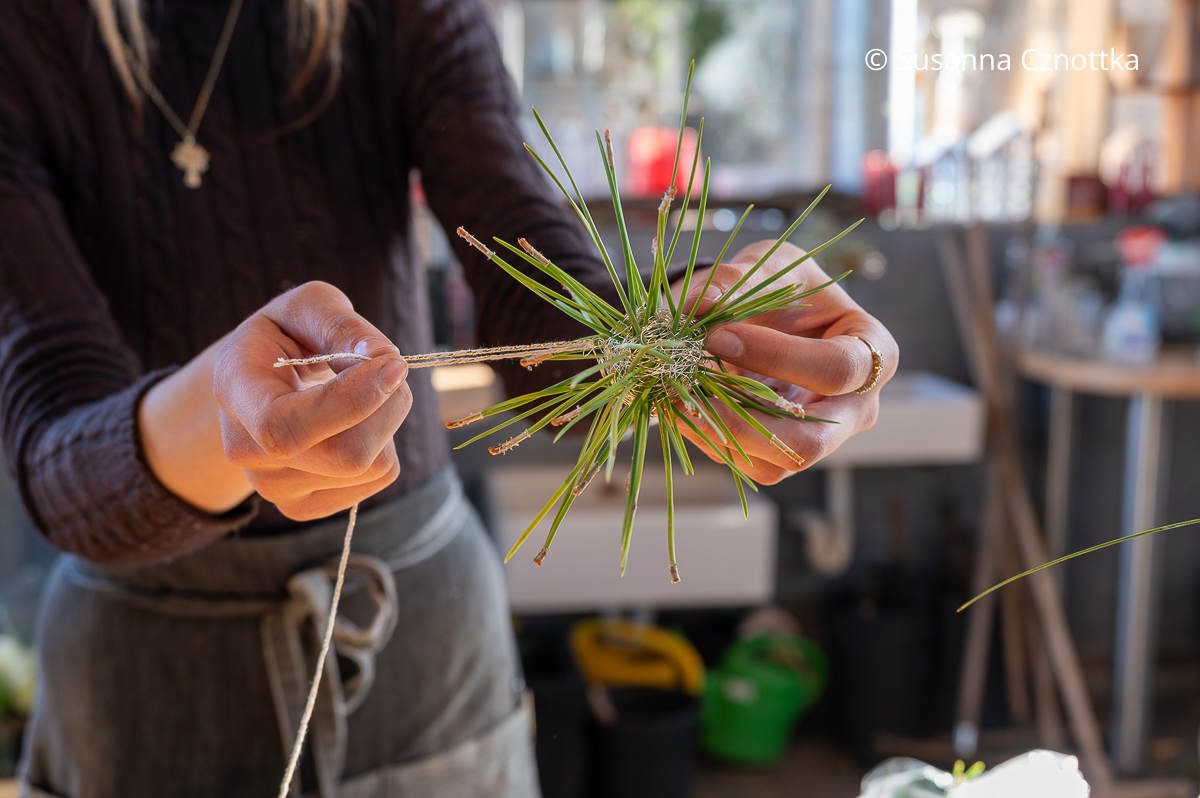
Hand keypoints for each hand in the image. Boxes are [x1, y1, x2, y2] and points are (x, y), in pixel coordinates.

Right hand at [213, 281, 410, 519]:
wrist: (259, 383)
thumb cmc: (286, 337)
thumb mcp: (306, 306)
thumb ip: (340, 323)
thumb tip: (381, 358)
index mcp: (236, 392)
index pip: (287, 426)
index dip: (352, 402)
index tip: (394, 365)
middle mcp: (247, 450)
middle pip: (347, 456)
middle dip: (388, 406)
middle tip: (388, 368)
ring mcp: (274, 487)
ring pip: (372, 467)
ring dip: (388, 421)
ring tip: (362, 393)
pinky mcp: (305, 506)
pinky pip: (378, 481)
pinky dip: (385, 445)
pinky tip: (356, 423)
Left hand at [675, 240, 897, 483]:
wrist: (768, 316)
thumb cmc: (784, 288)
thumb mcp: (767, 267)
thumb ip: (736, 281)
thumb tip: (697, 305)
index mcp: (873, 351)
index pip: (836, 369)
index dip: (776, 357)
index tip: (717, 335)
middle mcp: (857, 407)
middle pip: (811, 439)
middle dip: (744, 421)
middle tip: (686, 393)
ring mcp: (824, 437)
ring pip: (777, 462)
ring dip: (719, 434)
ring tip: (676, 397)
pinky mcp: (787, 455)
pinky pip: (752, 465)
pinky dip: (713, 440)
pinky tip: (684, 408)